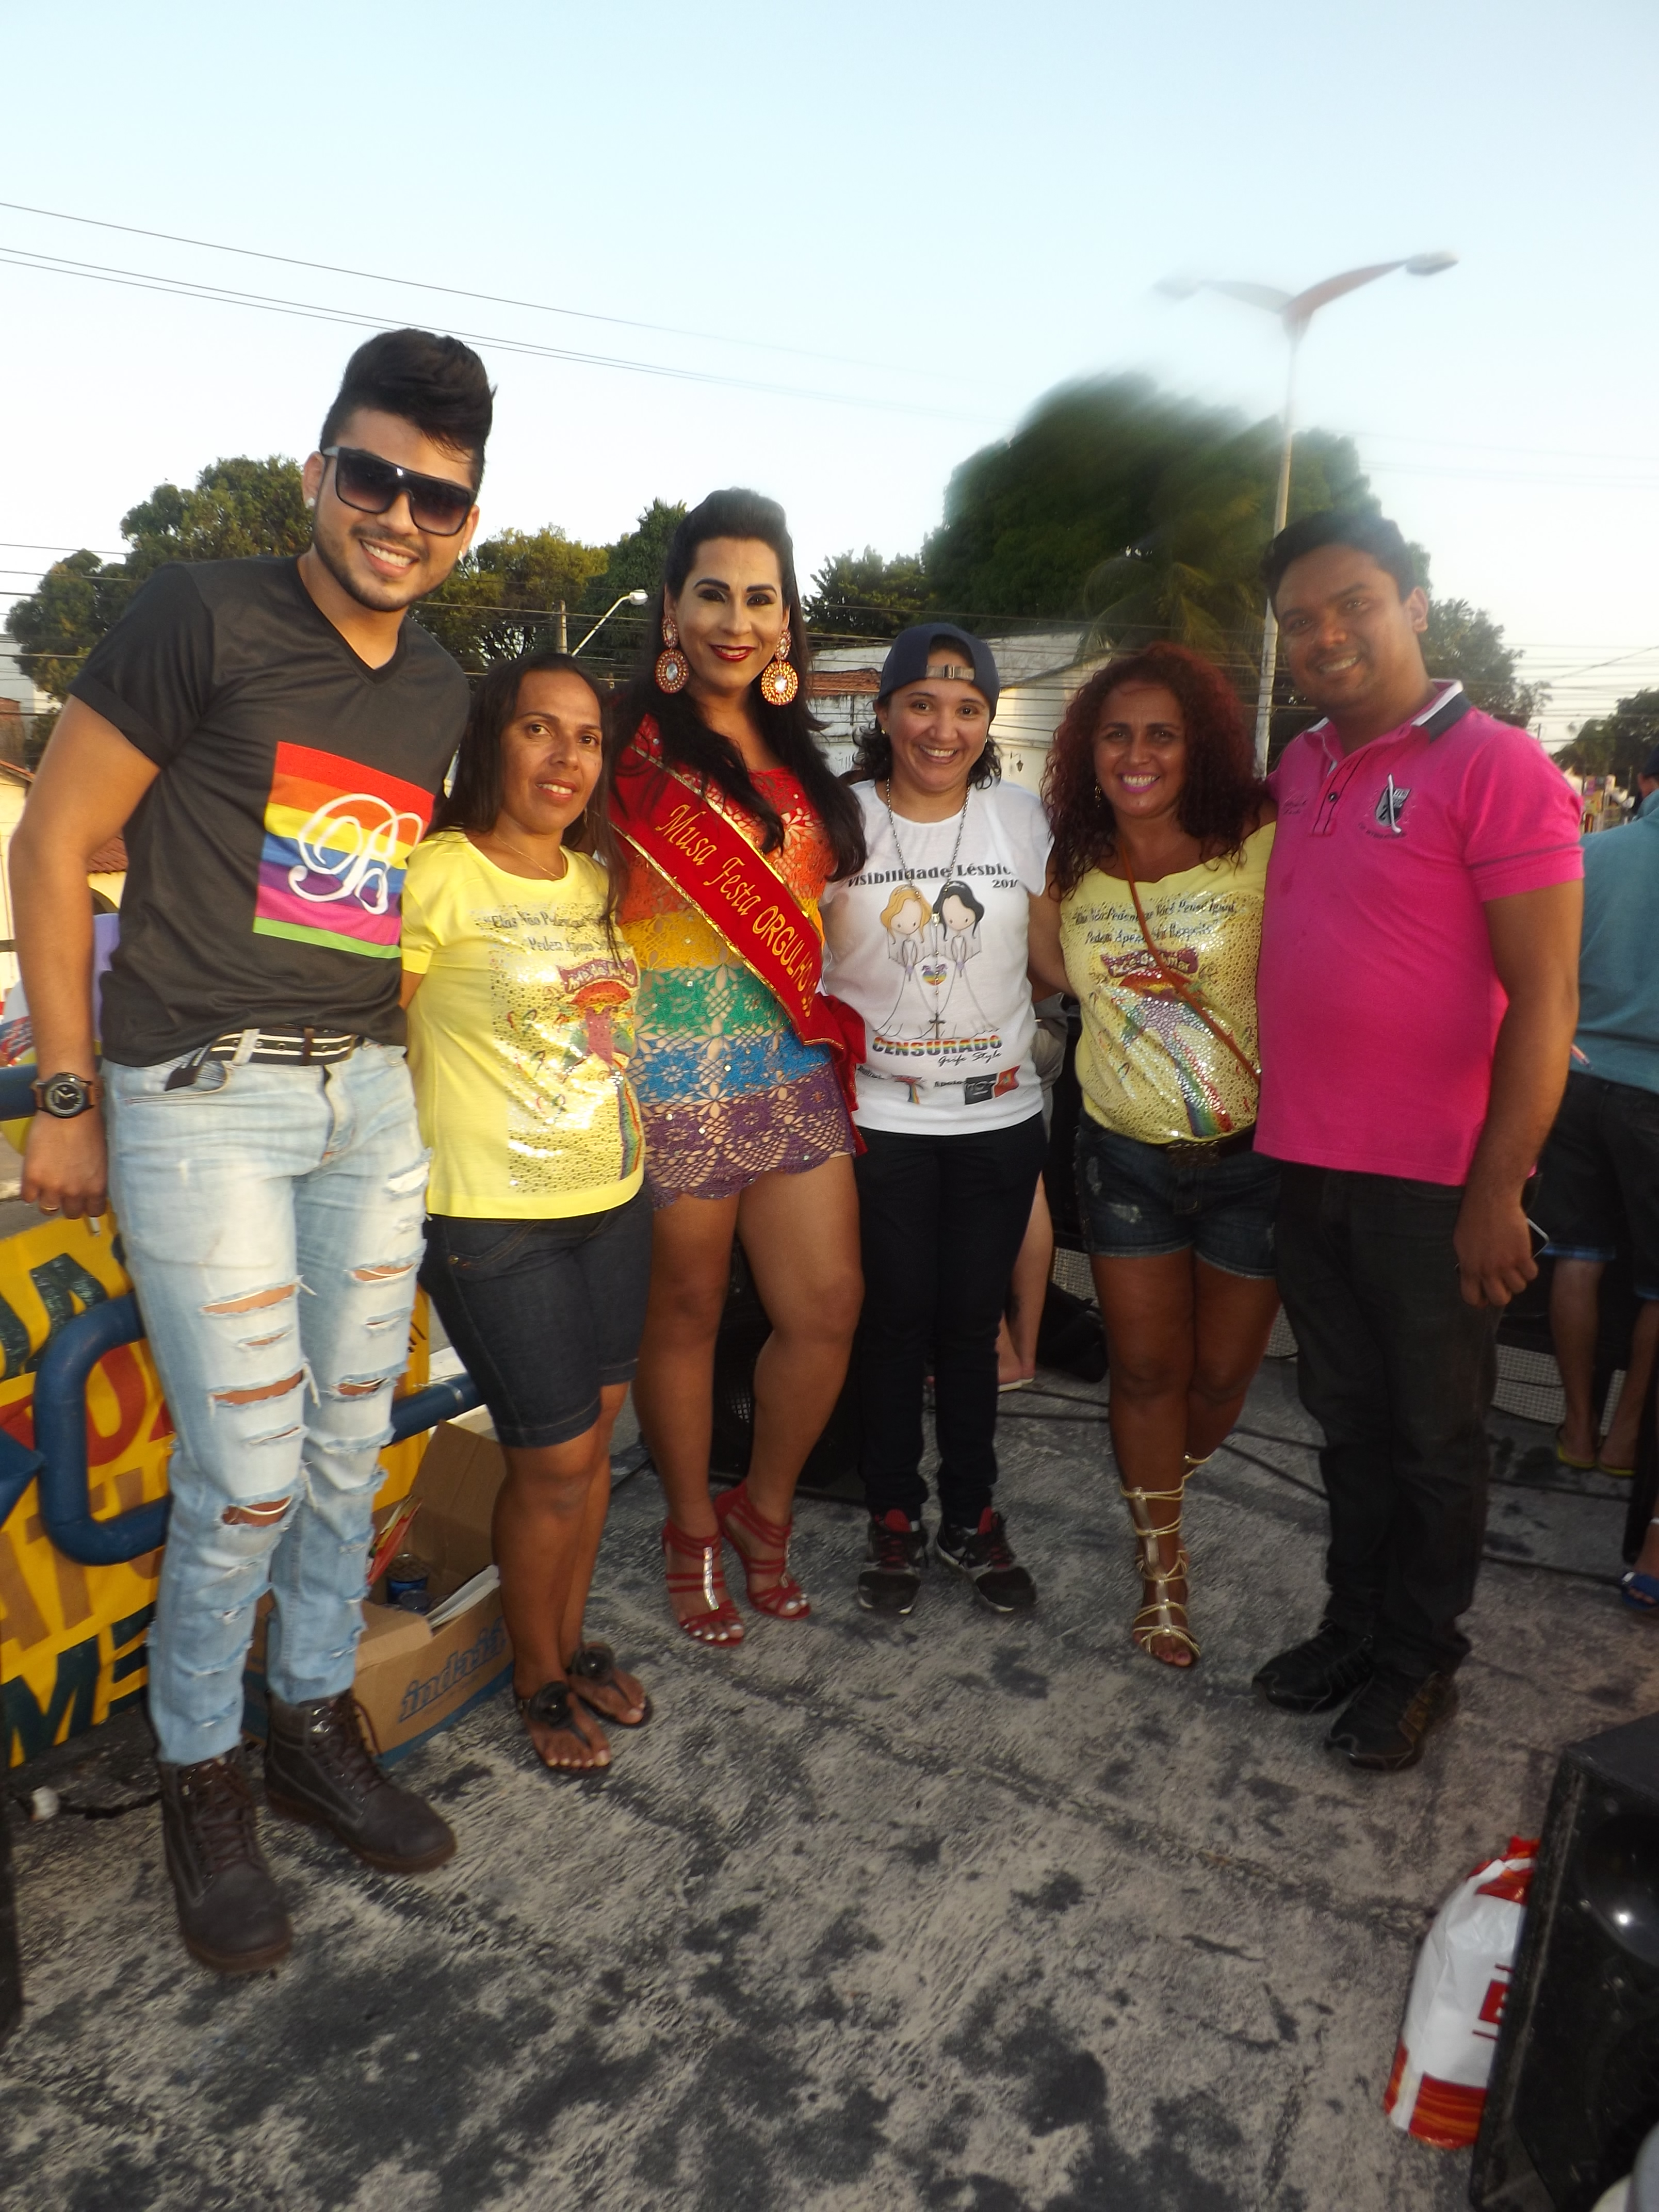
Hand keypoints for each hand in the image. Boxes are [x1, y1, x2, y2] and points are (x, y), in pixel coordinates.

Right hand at [21, 1110, 108, 1220]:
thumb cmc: (89, 1127)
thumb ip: (95, 1176)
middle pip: (71, 1213)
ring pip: (48, 1209)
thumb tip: (90, 1186)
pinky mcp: (32, 1178)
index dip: (88, 1205)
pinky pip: (28, 1197)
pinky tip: (35, 1180)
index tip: (84, 1200)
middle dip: (69, 1203)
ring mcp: (52, 1187)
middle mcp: (75, 1191)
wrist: (68, 1111)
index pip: (94, 1210)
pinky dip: (30, 1191)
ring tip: (48, 1187)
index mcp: (96, 1186)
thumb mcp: (101, 1157)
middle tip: (65, 1190)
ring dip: (48, 1199)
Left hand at [1453, 1185, 1536, 1308]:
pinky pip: (1531, 1274)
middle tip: (1503, 1285)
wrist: (1491, 1201)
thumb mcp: (1461, 1243)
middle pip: (1499, 1299)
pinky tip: (1525, 1261)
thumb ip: (1468, 1263)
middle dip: (1502, 1295)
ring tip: (1515, 1269)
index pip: (1471, 1297)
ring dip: (1518, 1281)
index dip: (1479, 1301)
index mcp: (1469, 1268)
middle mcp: (1487, 1270)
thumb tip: (1473, 1275)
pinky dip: (1530, 1270)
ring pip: (1518, 1288)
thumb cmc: (1473, 1218)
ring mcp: (1506, 1264)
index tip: (1484, 1298)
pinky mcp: (1522, 1255)